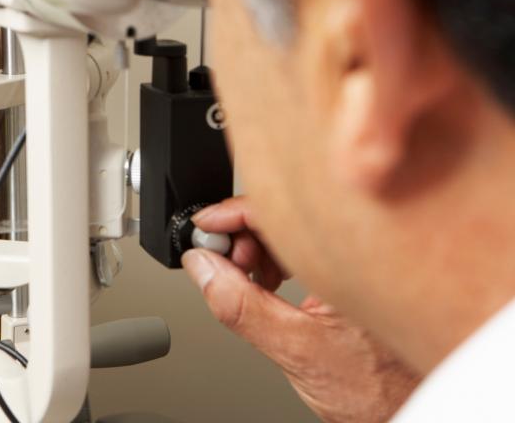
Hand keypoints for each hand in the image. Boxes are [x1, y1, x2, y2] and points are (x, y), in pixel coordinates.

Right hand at [182, 196, 420, 422]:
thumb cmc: (379, 389)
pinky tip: (271, 281)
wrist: (410, 410)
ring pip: (293, 229)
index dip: (232, 214)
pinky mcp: (356, 267)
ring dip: (258, 250)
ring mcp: (361, 257)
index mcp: (356, 255)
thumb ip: (241, 305)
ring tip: (250, 282)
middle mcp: (364, 248)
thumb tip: (202, 266)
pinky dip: (278, 259)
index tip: (204, 227)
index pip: (280, 210)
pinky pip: (308, 244)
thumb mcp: (295, 349)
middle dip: (243, 237)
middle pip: (284, 214)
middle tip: (224, 265)